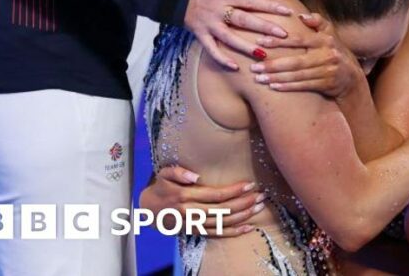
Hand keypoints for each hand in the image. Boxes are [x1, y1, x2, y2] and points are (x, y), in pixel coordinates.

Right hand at [138, 166, 263, 236]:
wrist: (147, 210)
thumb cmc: (160, 187)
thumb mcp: (163, 174)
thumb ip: (178, 172)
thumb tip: (196, 176)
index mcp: (185, 197)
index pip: (216, 194)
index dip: (234, 190)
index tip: (250, 184)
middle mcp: (190, 212)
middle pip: (224, 209)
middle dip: (245, 203)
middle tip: (261, 196)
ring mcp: (194, 224)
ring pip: (223, 222)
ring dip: (243, 216)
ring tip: (259, 207)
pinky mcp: (195, 232)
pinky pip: (217, 234)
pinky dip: (234, 232)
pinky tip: (248, 227)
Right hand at [185, 0, 293, 69]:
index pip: (252, 1)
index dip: (270, 6)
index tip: (287, 11)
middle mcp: (219, 10)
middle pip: (244, 20)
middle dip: (264, 28)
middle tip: (284, 35)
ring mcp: (209, 24)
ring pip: (229, 38)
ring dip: (246, 47)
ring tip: (264, 55)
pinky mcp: (200, 34)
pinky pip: (211, 49)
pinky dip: (221, 59)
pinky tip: (235, 67)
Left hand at [250, 13, 360, 97]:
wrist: (351, 77)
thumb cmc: (334, 51)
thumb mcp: (330, 34)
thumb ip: (318, 22)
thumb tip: (300, 15)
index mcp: (325, 40)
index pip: (299, 40)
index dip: (279, 41)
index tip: (260, 42)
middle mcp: (327, 55)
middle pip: (296, 61)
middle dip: (274, 65)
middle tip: (254, 67)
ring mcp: (328, 71)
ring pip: (298, 75)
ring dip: (277, 77)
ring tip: (259, 78)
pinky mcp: (327, 84)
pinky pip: (304, 86)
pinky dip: (288, 87)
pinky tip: (273, 86)